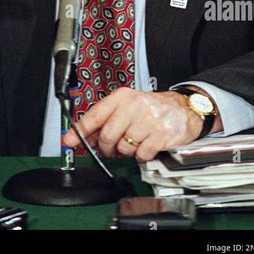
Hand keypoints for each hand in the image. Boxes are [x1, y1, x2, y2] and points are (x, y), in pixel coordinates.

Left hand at [63, 87, 220, 161]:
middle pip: (107, 136)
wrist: (184, 109)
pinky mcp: (160, 135)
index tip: (69, 141)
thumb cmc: (154, 109)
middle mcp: (133, 106)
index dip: (79, 131)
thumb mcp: (128, 107)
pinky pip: (140, 155)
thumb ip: (107, 121)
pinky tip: (147, 146)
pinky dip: (141, 156)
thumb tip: (85, 138)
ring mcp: (147, 120)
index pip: (95, 115)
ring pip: (123, 147)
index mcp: (122, 97)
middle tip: (112, 149)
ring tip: (135, 142)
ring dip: (126, 151)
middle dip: (107, 148)